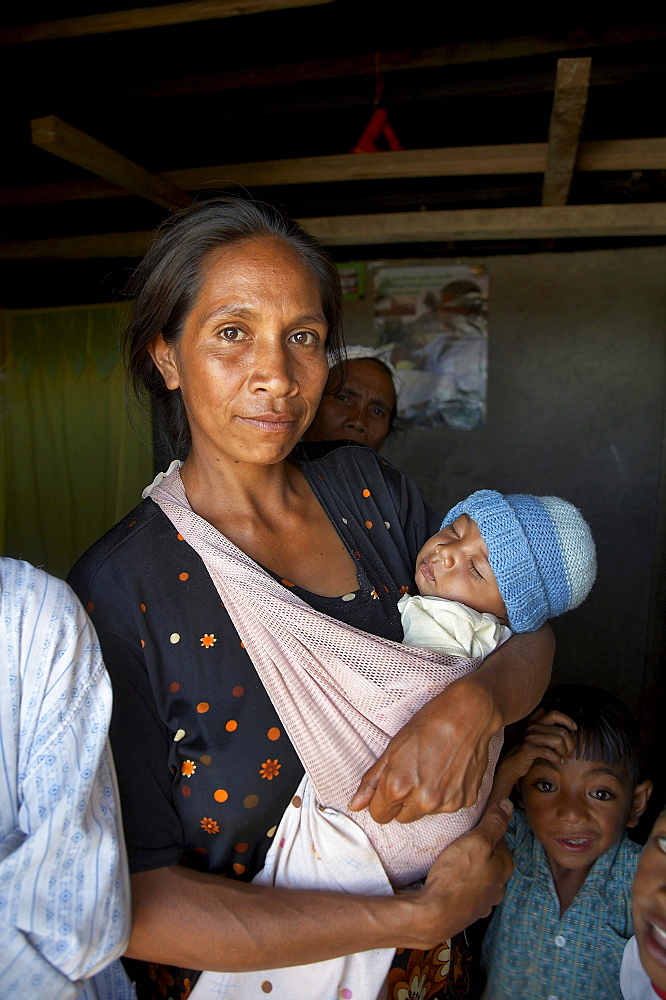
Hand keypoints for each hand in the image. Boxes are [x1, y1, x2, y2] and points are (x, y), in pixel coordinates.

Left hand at [349, 673, 500, 823]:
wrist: (467, 714)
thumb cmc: (428, 724)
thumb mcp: (392, 748)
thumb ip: (372, 780)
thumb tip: (355, 805)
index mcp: (398, 787)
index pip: (379, 815)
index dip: (381, 800)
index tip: (390, 785)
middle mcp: (423, 801)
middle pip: (402, 818)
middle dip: (403, 801)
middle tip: (413, 772)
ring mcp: (447, 803)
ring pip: (425, 812)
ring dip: (424, 798)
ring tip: (432, 768)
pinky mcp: (466, 801)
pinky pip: (447, 806)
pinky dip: (446, 794)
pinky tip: (449, 770)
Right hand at [409, 798, 513, 947]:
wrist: (435, 915)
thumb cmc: (456, 876)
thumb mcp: (476, 841)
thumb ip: (493, 823)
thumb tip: (508, 805)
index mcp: (504, 868)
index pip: (500, 840)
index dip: (485, 830)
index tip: (470, 826)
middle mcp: (499, 887)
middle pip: (491, 859)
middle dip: (478, 850)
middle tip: (458, 841)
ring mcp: (484, 902)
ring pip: (480, 876)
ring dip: (470, 869)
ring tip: (451, 861)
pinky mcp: (469, 912)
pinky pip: (468, 891)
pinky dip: (462, 885)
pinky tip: (449, 881)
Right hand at [497, 709, 575, 790]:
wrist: (510, 764)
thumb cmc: (525, 749)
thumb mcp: (531, 733)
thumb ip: (537, 720)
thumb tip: (543, 708)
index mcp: (535, 722)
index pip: (554, 714)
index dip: (567, 720)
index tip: (574, 728)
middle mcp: (533, 727)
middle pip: (561, 731)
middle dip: (569, 743)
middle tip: (568, 751)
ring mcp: (530, 738)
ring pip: (557, 740)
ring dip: (563, 751)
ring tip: (562, 756)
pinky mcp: (528, 749)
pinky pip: (549, 752)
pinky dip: (556, 758)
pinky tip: (559, 761)